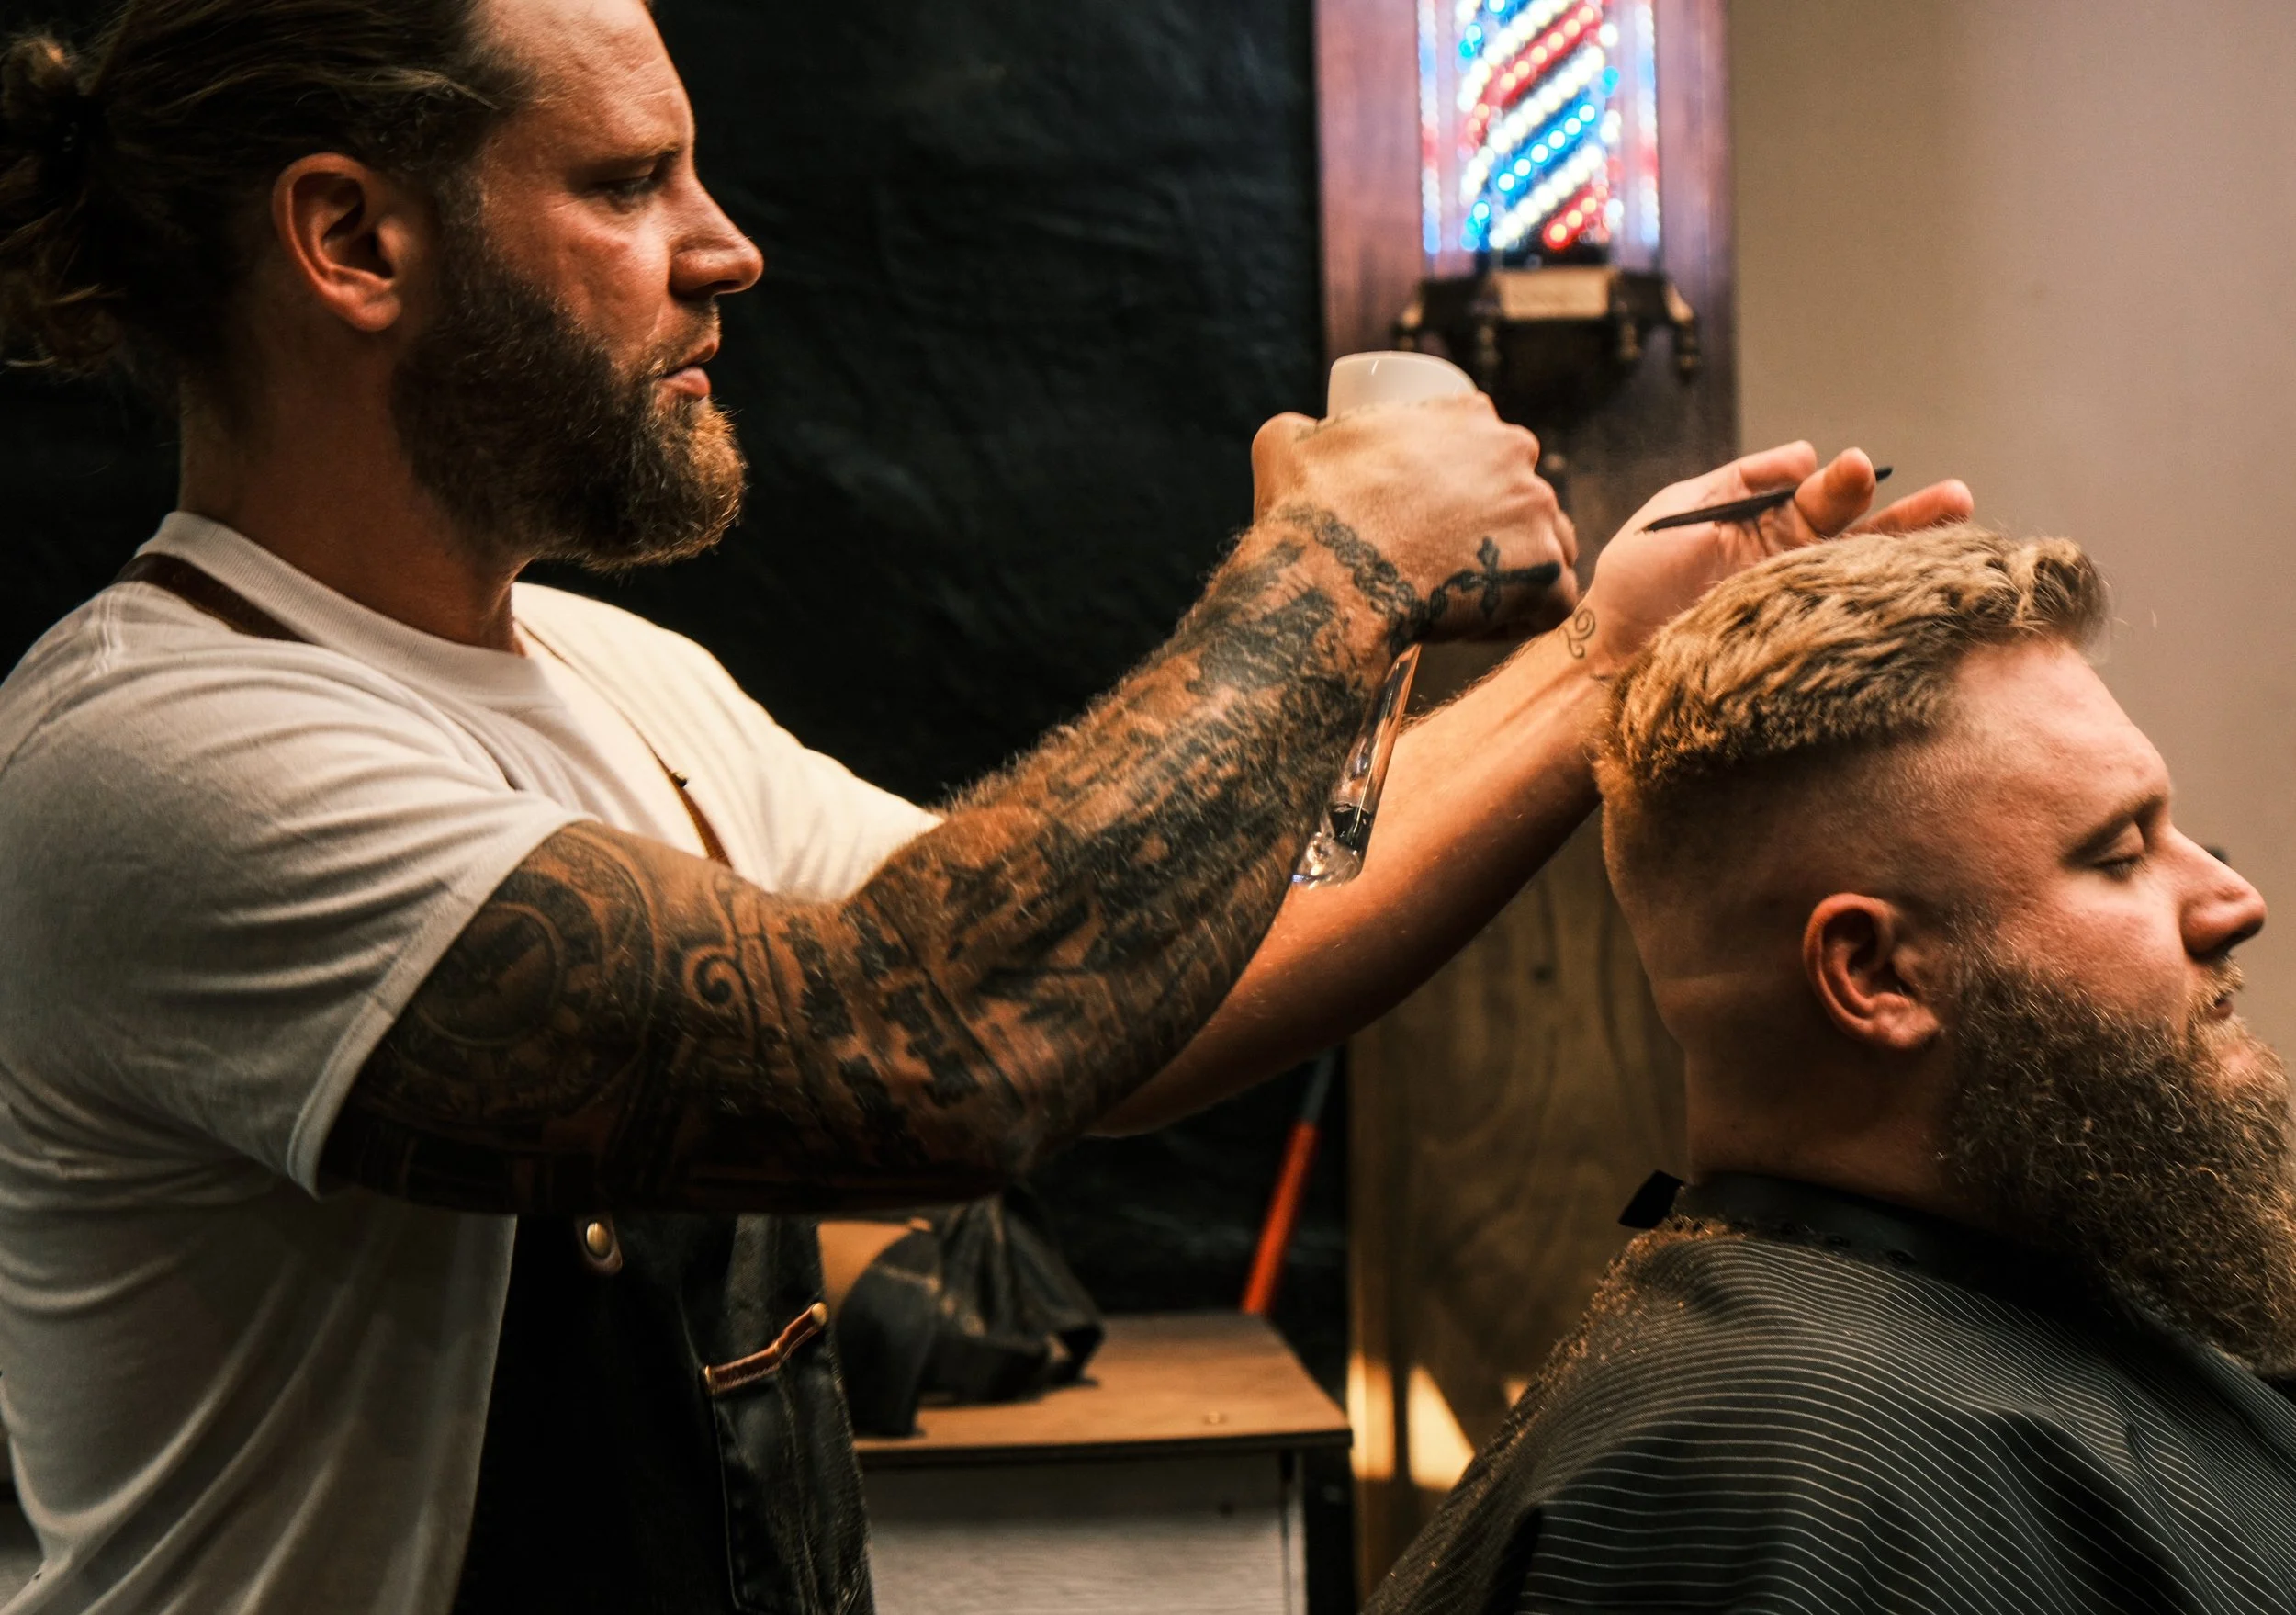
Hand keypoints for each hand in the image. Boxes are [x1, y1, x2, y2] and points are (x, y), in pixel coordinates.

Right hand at [1247, 394, 1579, 644]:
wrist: (1330, 580)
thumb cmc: (1309, 512)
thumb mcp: (1287, 443)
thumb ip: (1300, 428)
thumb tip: (1300, 433)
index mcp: (1467, 415)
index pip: (1484, 443)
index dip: (1464, 479)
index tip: (1435, 512)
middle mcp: (1515, 453)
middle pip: (1521, 492)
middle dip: (1494, 525)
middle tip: (1446, 558)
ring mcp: (1538, 513)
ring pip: (1547, 542)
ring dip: (1517, 567)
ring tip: (1467, 595)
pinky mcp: (1546, 574)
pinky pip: (1553, 600)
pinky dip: (1523, 617)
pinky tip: (1479, 626)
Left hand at [1568, 442, 1973, 673]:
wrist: (1606, 661)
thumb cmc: (1634, 586)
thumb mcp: (1678, 514)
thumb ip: (1741, 482)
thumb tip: (1807, 453)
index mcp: (1767, 528)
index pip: (1825, 498)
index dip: (1844, 484)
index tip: (1854, 469)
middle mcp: (1792, 566)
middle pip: (1861, 536)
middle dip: (1907, 517)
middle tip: (1955, 496)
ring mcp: (1796, 607)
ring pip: (1864, 577)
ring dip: (1910, 555)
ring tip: (1958, 526)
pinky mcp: (1793, 646)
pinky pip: (1845, 624)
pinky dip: (1879, 607)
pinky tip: (1915, 587)